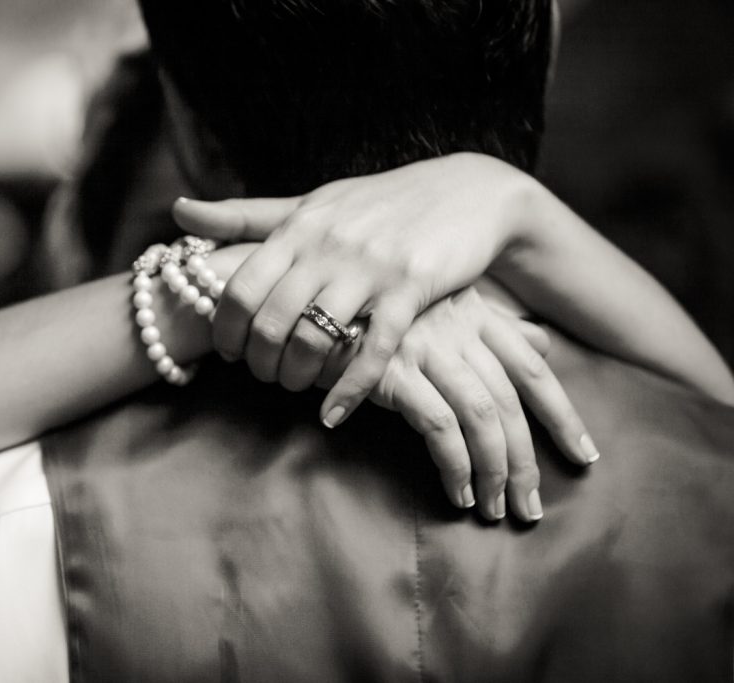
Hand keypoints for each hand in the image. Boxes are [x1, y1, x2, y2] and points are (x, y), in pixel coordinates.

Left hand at [173, 152, 538, 427]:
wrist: (469, 193)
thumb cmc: (379, 203)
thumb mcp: (311, 203)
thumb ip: (245, 215)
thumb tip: (177, 211)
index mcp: (300, 227)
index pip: (241, 287)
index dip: (225, 328)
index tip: (227, 350)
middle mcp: (329, 246)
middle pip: (270, 320)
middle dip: (258, 360)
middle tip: (262, 375)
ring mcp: (372, 268)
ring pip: (315, 337)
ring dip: (296, 376)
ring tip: (295, 386)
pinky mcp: (412, 290)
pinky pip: (373, 350)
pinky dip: (349, 390)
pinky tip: (332, 415)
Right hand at [321, 288, 595, 521]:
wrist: (305, 301)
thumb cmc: (369, 312)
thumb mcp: (436, 306)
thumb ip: (490, 324)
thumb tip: (541, 342)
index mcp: (473, 311)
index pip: (533, 367)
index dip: (563, 415)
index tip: (584, 455)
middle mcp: (456, 326)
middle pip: (511, 402)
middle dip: (527, 461)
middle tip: (530, 507)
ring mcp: (425, 346)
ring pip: (482, 417)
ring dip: (494, 472)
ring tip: (492, 510)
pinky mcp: (393, 371)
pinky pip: (439, 426)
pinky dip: (454, 464)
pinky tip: (455, 492)